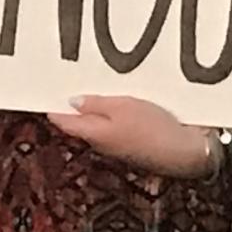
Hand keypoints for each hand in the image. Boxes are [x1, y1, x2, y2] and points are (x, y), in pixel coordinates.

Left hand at [47, 95, 215, 177]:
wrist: (187, 151)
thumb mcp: (122, 107)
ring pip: (101, 122)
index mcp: (93, 134)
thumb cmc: (153, 128)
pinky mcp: (136, 141)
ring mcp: (120, 144)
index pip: (64, 121)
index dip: (53, 106)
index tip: (44, 91)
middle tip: (67, 79)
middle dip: (74, 103)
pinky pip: (119, 123)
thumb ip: (96, 105)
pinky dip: (115, 110)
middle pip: (81, 121)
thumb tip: (71, 103)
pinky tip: (122, 96)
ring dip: (96, 106)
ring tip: (94, 82)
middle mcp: (103, 142)